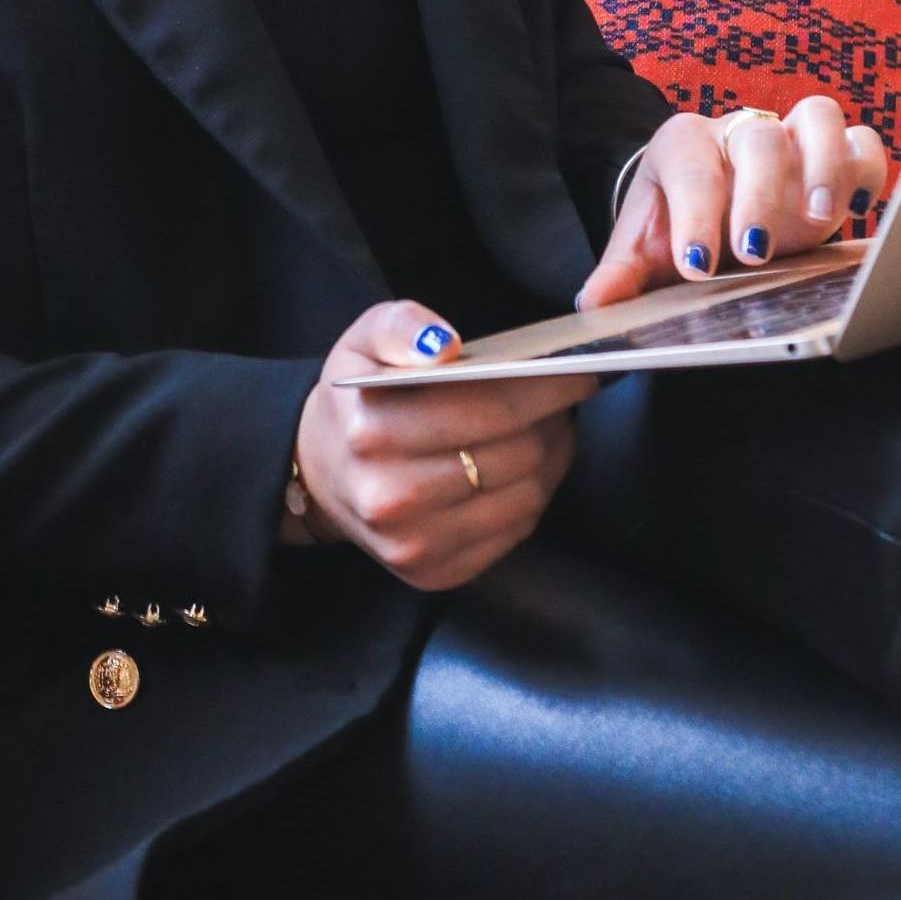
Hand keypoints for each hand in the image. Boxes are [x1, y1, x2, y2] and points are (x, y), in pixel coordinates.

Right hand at [287, 298, 602, 590]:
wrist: (320, 471)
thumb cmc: (356, 400)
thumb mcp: (363, 340)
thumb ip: (403, 326)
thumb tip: (445, 345)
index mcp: (372, 431)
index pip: (488, 407)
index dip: (547, 388)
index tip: (579, 369)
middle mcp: (389, 497)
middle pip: (516, 455)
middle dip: (553, 420)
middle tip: (564, 396)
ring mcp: (412, 543)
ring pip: (525, 497)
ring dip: (551, 459)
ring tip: (549, 428)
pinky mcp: (433, 573)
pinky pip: (514, 532)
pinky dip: (531, 496)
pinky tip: (524, 468)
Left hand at [578, 96, 888, 311]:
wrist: (705, 208)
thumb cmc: (675, 227)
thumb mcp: (642, 252)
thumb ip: (619, 277)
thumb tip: (593, 307)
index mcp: (682, 145)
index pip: (690, 165)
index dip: (695, 215)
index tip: (698, 265)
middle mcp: (738, 132)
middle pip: (757, 139)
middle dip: (759, 195)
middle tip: (753, 252)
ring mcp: (791, 139)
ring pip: (819, 117)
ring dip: (825, 167)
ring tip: (821, 221)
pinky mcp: (834, 155)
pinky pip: (863, 140)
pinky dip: (867, 169)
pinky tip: (861, 209)